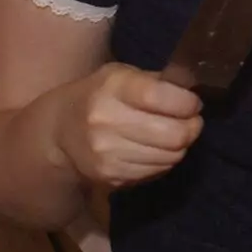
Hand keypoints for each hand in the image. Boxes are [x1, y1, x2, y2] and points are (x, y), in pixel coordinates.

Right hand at [53, 63, 203, 187]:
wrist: (59, 132)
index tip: (192, 103)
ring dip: (180, 146)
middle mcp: (107, 121)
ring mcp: (107, 153)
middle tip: (190, 122)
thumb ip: (160, 79)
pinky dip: (164, 161)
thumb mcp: (123, 75)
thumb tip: (193, 85)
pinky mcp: (111, 176)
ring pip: (170, 156)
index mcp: (114, 88)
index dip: (188, 102)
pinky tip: (155, 149)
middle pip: (174, 134)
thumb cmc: (101, 95)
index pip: (162, 97)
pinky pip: (157, 171)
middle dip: (192, 127)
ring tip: (172, 135)